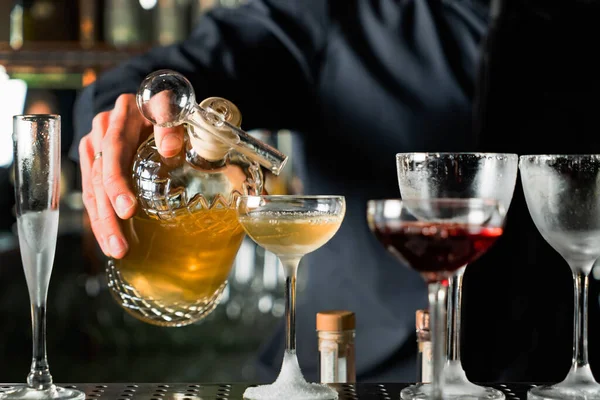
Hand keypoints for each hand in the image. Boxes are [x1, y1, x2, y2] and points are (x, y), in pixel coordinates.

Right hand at [79, 93, 183, 258]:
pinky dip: (100, 218)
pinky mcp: (93, 163)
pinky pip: (91, 194)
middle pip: (99, 177)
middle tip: (119, 245)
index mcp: (120, 116)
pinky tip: (108, 240)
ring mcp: (94, 148)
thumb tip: (171, 149)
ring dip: (102, 223)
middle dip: (108, 215)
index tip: (127, 209)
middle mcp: (101, 132)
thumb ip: (171, 124)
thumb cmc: (163, 109)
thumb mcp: (171, 109)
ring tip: (115, 250)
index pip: (113, 151)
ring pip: (91, 190)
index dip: (117, 182)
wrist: (143, 100)